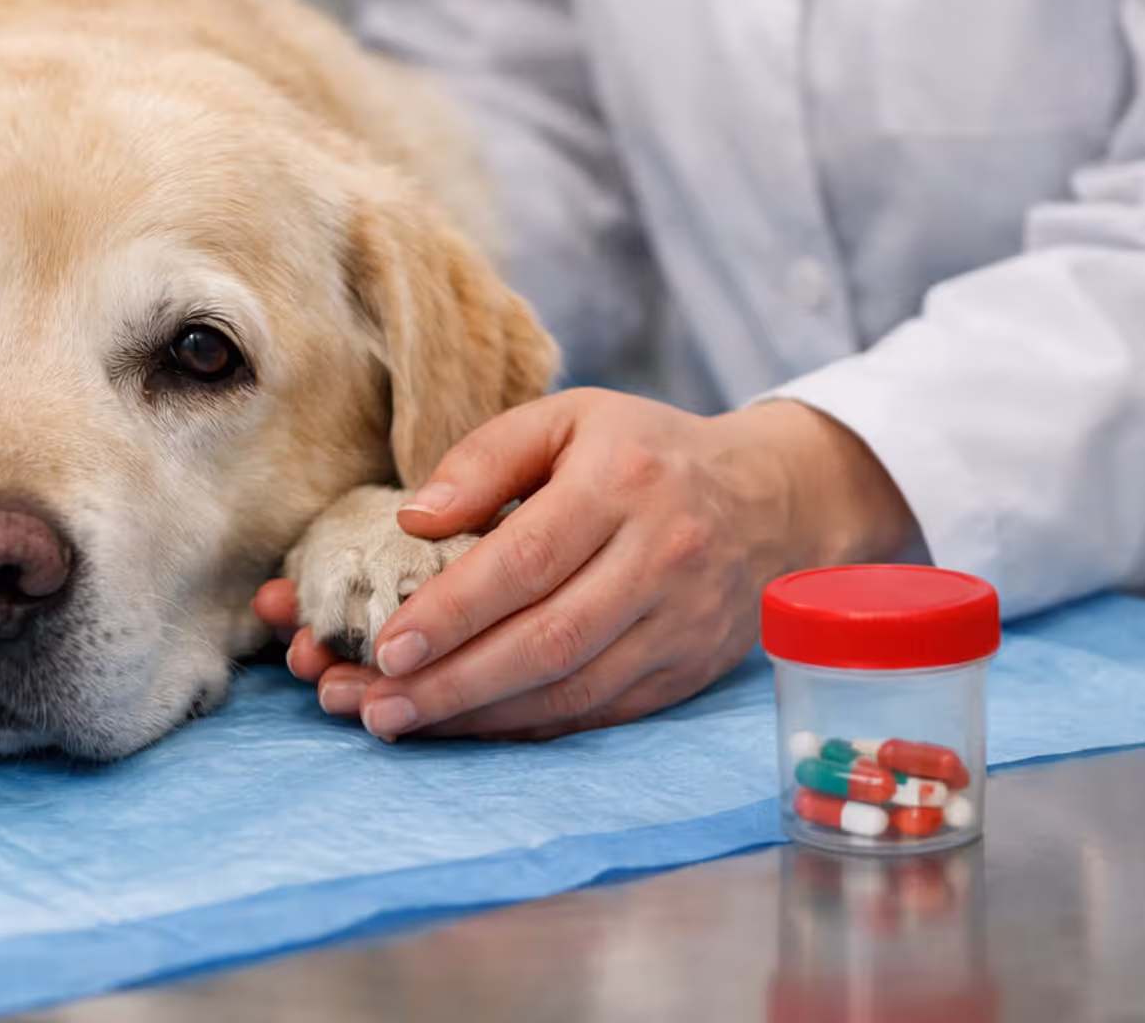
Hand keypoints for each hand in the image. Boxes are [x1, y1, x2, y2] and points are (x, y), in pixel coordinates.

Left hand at [255, 391, 916, 739]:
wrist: (774, 499)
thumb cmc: (644, 452)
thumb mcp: (568, 417)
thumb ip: (485, 457)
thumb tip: (413, 520)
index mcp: (623, 484)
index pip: (528, 560)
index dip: (454, 610)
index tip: (384, 644)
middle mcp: (661, 559)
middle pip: (546, 640)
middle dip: (450, 682)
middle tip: (371, 703)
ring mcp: (680, 625)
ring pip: (570, 689)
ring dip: (476, 716)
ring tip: (395, 721)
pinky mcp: (684, 673)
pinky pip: (596, 713)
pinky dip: (523, 727)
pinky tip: (463, 727)